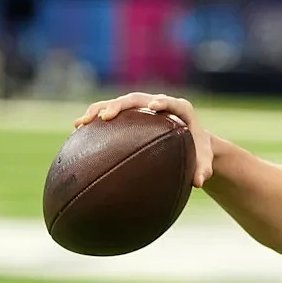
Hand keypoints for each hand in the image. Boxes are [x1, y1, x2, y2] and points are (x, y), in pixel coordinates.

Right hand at [74, 92, 214, 187]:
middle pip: (137, 99)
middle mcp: (159, 104)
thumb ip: (204, 170)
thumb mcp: (204, 161)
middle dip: (120, 105)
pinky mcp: (131, 114)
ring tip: (81, 123)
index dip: (163, 102)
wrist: (192, 143)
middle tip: (106, 116)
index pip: (172, 103)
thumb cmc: (198, 151)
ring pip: (119, 103)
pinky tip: (77, 130)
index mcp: (181, 110)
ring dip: (98, 109)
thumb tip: (199, 183)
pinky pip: (111, 113)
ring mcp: (142, 107)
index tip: (153, 106)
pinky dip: (95, 119)